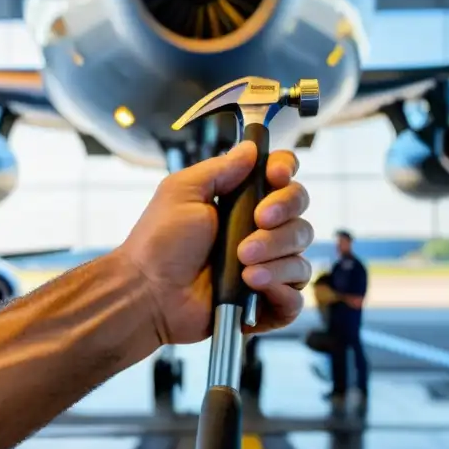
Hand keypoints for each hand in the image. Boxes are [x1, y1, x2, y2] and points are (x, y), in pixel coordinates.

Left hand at [119, 141, 312, 344]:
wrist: (149, 291)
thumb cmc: (159, 243)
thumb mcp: (182, 191)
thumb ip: (220, 168)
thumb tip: (251, 147)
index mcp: (239, 202)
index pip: (281, 178)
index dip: (285, 171)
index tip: (275, 175)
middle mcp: (258, 231)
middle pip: (299, 212)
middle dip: (283, 214)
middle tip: (256, 222)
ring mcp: (264, 266)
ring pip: (299, 254)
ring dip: (275, 254)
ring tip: (243, 263)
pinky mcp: (265, 301)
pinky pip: (296, 296)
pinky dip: (281, 289)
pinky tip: (253, 284)